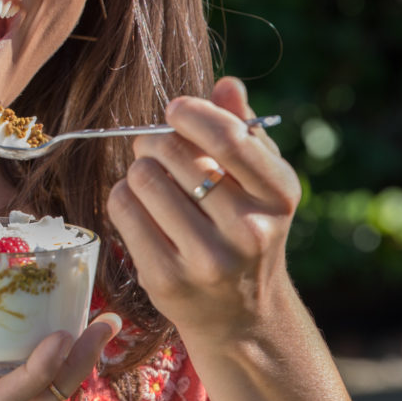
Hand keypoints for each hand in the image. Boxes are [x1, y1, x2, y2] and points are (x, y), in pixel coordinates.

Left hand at [106, 76, 301, 343]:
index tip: (175, 109)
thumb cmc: (245, 229)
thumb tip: (227, 85)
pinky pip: (122, 209)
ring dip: (138, 170)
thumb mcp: (259, 183)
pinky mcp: (166, 279)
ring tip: (151, 182)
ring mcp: (207, 259)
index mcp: (278, 196)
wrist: (241, 316)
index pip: (230, 138)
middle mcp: (249, 230)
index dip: (192, 113)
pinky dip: (123, 198)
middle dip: (155, 141)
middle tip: (155, 148)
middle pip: (173, 152)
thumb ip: (243, 131)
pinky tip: (140, 208)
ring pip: (143, 178)